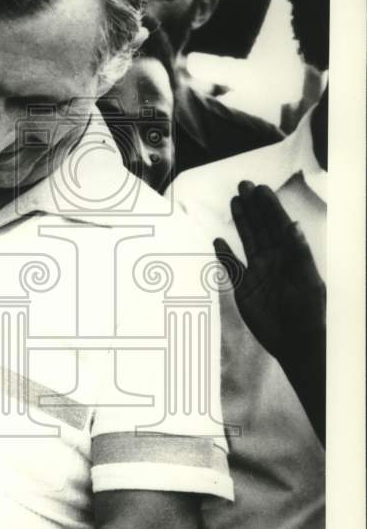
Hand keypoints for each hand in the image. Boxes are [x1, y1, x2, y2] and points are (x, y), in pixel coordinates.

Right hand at [213, 181, 325, 364]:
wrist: (297, 343)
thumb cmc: (310, 313)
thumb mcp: (308, 281)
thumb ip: (300, 253)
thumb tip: (293, 225)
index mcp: (291, 255)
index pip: (279, 225)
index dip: (270, 206)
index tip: (260, 189)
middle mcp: (274, 260)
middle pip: (261, 227)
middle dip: (253, 206)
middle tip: (244, 185)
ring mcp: (258, 273)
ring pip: (247, 241)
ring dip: (241, 222)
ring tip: (234, 202)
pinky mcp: (244, 288)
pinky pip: (231, 267)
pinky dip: (224, 254)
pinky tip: (218, 240)